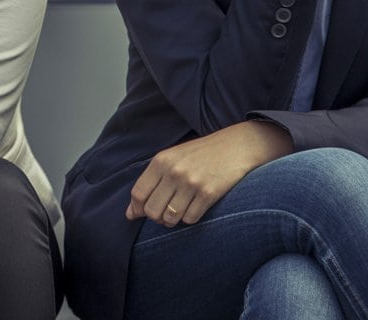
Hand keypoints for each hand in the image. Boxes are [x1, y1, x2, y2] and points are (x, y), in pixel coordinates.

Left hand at [126, 120, 291, 225]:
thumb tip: (130, 214)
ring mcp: (191, 183)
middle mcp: (174, 171)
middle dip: (156, 218)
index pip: (138, 194)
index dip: (137, 209)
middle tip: (165, 212)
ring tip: (180, 211)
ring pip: (170, 218)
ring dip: (173, 220)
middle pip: (151, 210)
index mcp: (161, 161)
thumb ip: (151, 182)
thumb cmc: (201, 154)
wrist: (236, 146)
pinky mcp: (208, 193)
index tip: (143, 213)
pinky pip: (190, 219)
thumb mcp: (173, 159)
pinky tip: (196, 207)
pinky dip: (190, 218)